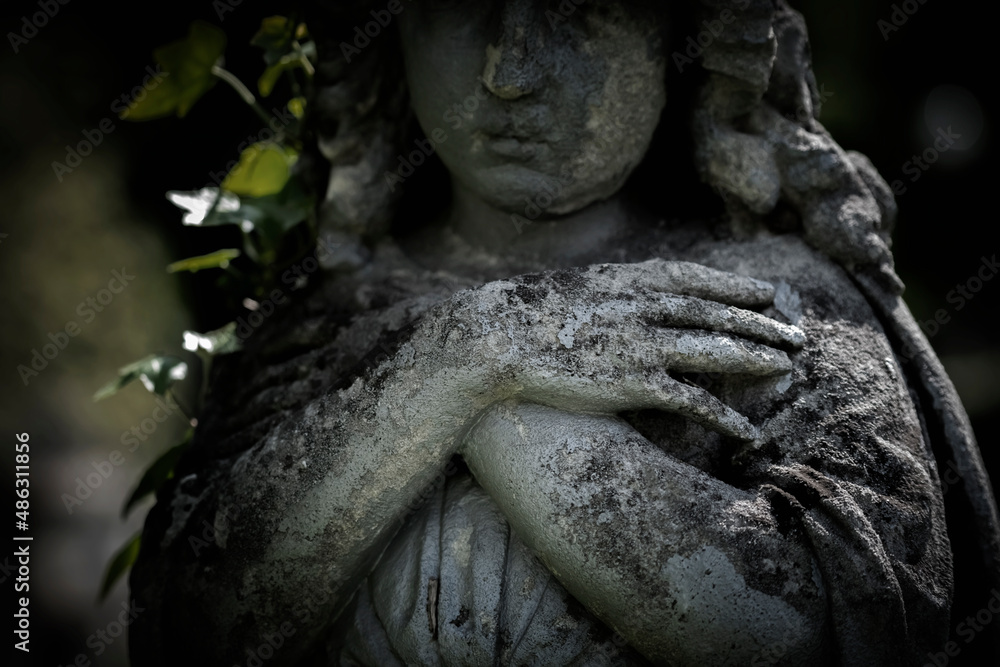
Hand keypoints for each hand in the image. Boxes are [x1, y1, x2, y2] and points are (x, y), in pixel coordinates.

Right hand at [432, 258, 803, 440]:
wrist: (500, 336)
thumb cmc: (528, 314)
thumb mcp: (576, 287)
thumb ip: (610, 290)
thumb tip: (621, 291)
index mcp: (631, 282)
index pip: (697, 280)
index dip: (736, 285)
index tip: (767, 292)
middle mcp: (646, 308)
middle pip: (717, 314)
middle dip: (761, 324)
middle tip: (797, 335)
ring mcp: (644, 345)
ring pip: (715, 350)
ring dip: (756, 358)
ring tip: (787, 367)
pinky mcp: (635, 383)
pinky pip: (693, 400)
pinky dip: (725, 415)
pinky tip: (750, 430)